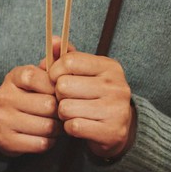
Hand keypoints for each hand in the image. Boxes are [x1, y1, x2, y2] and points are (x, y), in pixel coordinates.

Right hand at [0, 59, 60, 156]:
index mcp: (14, 77)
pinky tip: (44, 136)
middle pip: (48, 106)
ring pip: (47, 127)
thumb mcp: (37, 76)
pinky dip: (48, 142)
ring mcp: (2, 119)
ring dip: (56, 129)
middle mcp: (4, 96)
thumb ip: (53, 59)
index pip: (41, 79)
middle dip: (59, 112)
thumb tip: (58, 40)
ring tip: (53, 124)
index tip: (57, 93)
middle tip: (59, 113)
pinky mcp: (6, 140)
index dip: (56, 89)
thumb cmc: (26, 96)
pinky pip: (41, 144)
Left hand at [47, 40, 135, 160]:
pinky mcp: (113, 131)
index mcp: (110, 67)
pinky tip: (79, 124)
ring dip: (63, 113)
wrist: (117, 127)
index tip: (57, 79)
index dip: (54, 72)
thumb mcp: (83, 71)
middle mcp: (117, 86)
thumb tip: (53, 40)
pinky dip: (70, 127)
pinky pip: (73, 126)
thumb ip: (65, 55)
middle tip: (67, 99)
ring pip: (65, 108)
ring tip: (73, 111)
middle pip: (63, 86)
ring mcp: (117, 109)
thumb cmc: (93, 94)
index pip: (68, 61)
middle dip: (58, 95)